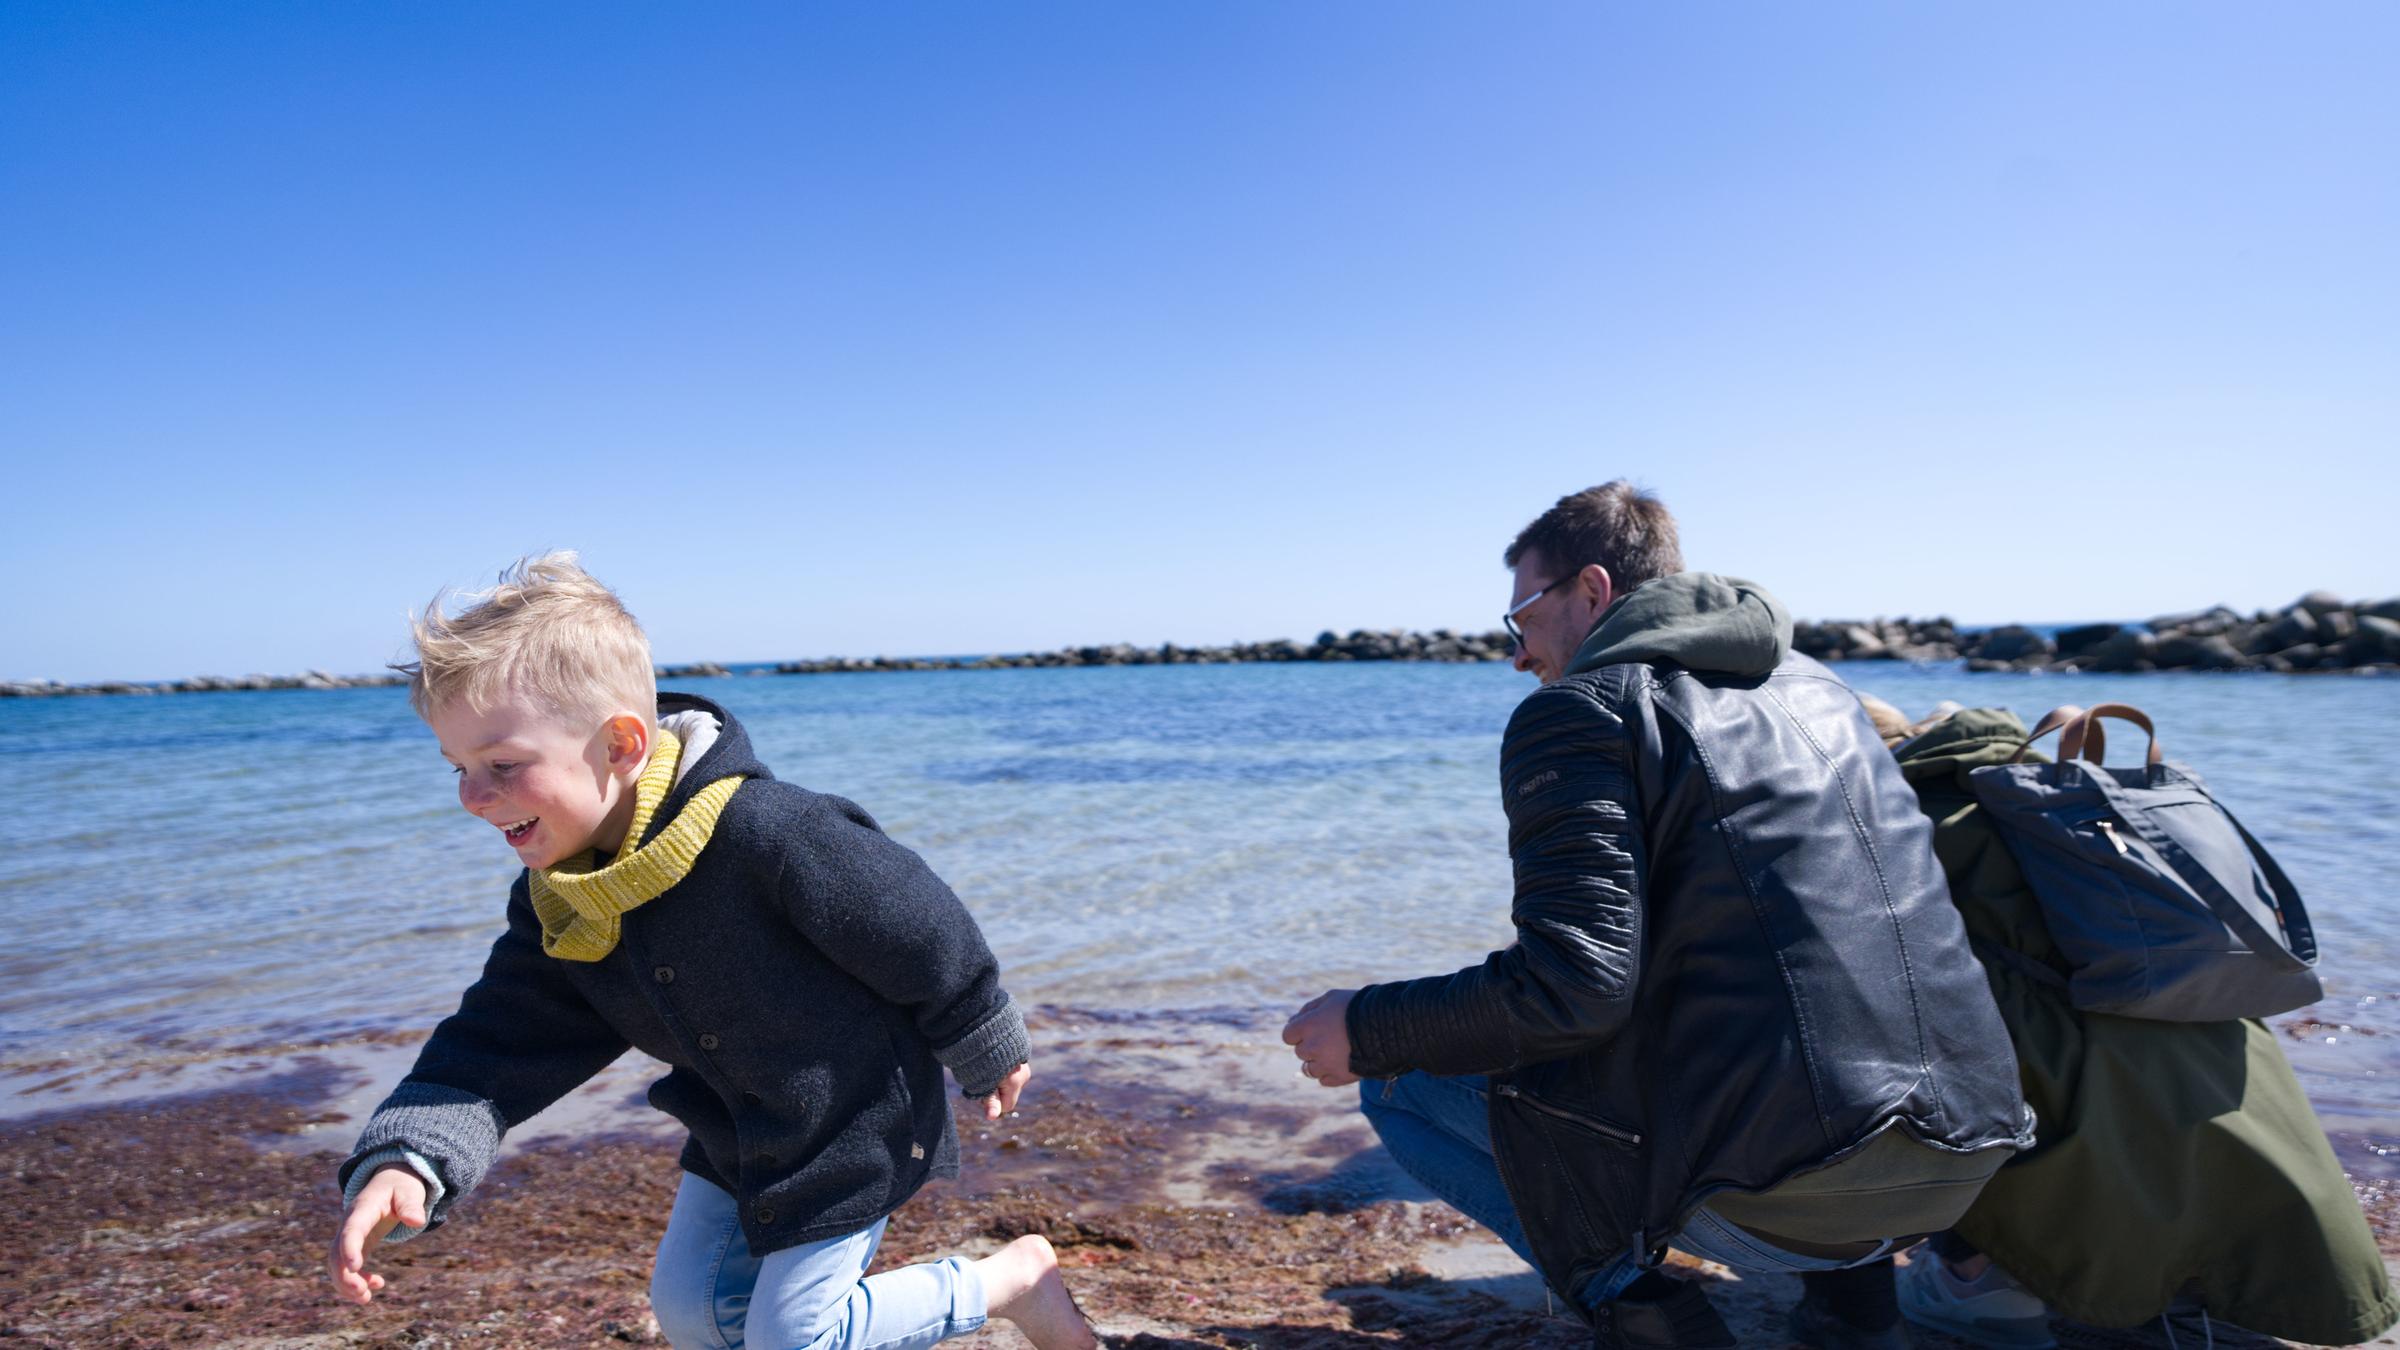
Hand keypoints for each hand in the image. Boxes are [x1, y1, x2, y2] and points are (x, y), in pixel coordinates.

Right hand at [327, 1163, 428, 1304]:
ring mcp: (349, 1235)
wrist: (390, 1181)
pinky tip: (377, 1284)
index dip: (349, 1248)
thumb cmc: (401, 1186)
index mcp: (363, 1208)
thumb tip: (418, 1222)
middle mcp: (350, 1224)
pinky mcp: (356, 1245)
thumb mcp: (409, 1191)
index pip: (351, 1229)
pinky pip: (348, 1266)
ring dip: (347, 1284)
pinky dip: (358, 1280)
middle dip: (344, 1275)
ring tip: (366, 1299)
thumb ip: (411, 1205)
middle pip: (336, 1252)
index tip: (355, 1267)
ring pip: (337, 1263)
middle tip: (362, 1293)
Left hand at [979, 1061, 1031, 1119]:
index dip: (992, 1103)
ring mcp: (1023, 1064)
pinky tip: (992, 1061)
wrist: (986, 1032)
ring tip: (986, 1067)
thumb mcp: (983, 1084)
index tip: (982, 1091)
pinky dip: (1001, 1070)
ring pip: (1009, 1083)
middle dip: (995, 1090)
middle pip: (1008, 1094)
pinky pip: (1011, 1071)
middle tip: (982, 1078)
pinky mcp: (1020, 1056)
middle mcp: (1024, 1074)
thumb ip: (990, 1102)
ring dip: (998, 1079)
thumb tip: (992, 1118)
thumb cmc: (982, 1061)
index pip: (1006, 1106)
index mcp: (1016, 1082)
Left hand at [1281, 989, 1360, 1087]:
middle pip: (1300, 1052)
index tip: (1311, 1029)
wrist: (1385, 1026)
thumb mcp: (1332, 998)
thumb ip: (1310, 1009)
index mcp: (1308, 1026)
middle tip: (1329, 1037)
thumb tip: (1295, 1020)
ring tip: (1335, 1052)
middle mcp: (1312, 1047)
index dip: (1298, 1032)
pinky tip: (1341, 1063)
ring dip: (1318, 1061)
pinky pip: (1324, 1080)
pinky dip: (1329, 1073)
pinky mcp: (1339, 1077)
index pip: (1288, 1035)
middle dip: (1311, 1045)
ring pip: (1309, 1070)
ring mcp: (1325, 1064)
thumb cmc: (1357, 1007)